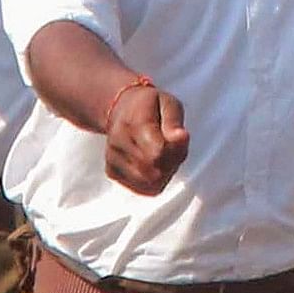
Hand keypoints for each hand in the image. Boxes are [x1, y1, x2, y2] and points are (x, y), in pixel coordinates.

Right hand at [102, 78, 186, 194]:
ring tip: (163, 153)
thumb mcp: (168, 104)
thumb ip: (174, 122)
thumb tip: (181, 138)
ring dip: (165, 173)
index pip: (157, 153)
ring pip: (150, 183)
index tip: (179, 137)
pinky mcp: (112, 172)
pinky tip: (153, 162)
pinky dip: (154, 180)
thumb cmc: (149, 107)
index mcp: (132, 122)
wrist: (119, 109)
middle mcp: (118, 143)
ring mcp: (112, 159)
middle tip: (172, 146)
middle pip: (156, 172)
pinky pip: (143, 188)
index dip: (175, 152)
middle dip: (172, 163)